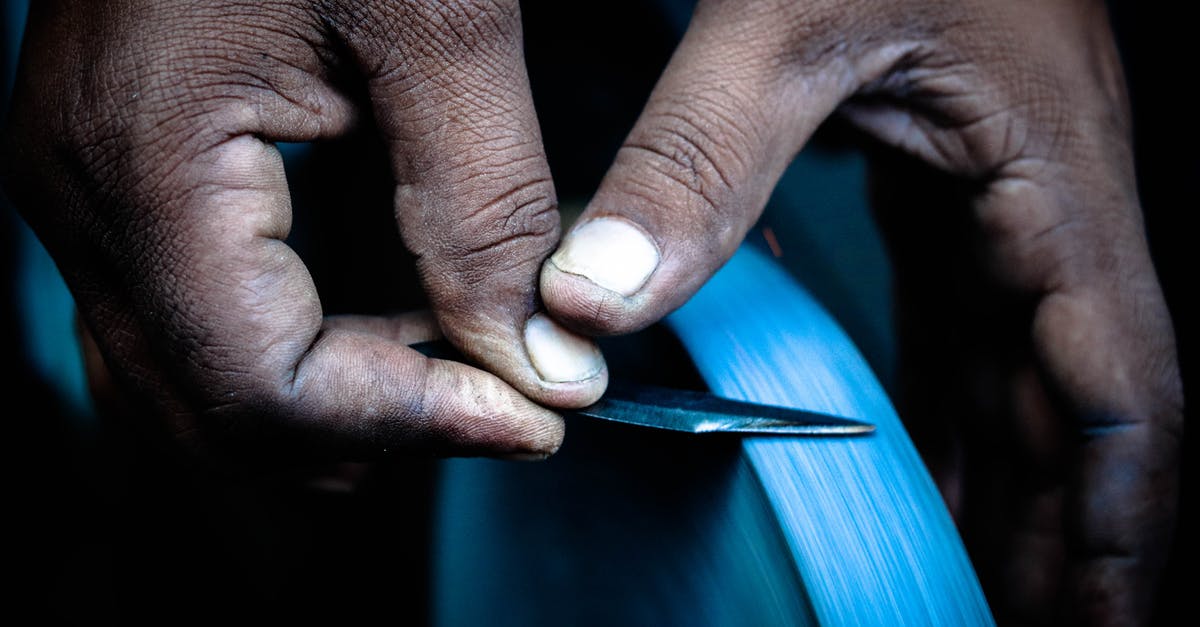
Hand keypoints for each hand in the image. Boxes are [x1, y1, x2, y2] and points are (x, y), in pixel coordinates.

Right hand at [1, 0, 608, 464]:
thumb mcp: (443, 21)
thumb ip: (487, 210)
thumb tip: (540, 369)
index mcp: (147, 164)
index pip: (261, 387)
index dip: (411, 424)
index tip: (539, 415)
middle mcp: (82, 199)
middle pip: (216, 413)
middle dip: (376, 428)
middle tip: (512, 396)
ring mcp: (87, 193)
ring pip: (193, 388)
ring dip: (337, 409)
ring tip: (465, 371)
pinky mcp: (124, 177)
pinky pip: (192, 324)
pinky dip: (301, 358)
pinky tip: (395, 330)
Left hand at [538, 1, 1181, 623]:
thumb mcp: (779, 19)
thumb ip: (695, 165)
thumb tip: (596, 311)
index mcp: (1049, 167)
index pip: (1126, 382)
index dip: (1122, 519)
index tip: (1101, 621)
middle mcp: (1049, 188)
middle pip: (1083, 398)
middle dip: (1066, 524)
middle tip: (1023, 623)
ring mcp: (1010, 182)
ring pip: (1028, 362)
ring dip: (1012, 472)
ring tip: (977, 570)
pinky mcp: (959, 168)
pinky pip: (975, 311)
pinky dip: (959, 397)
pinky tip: (934, 450)